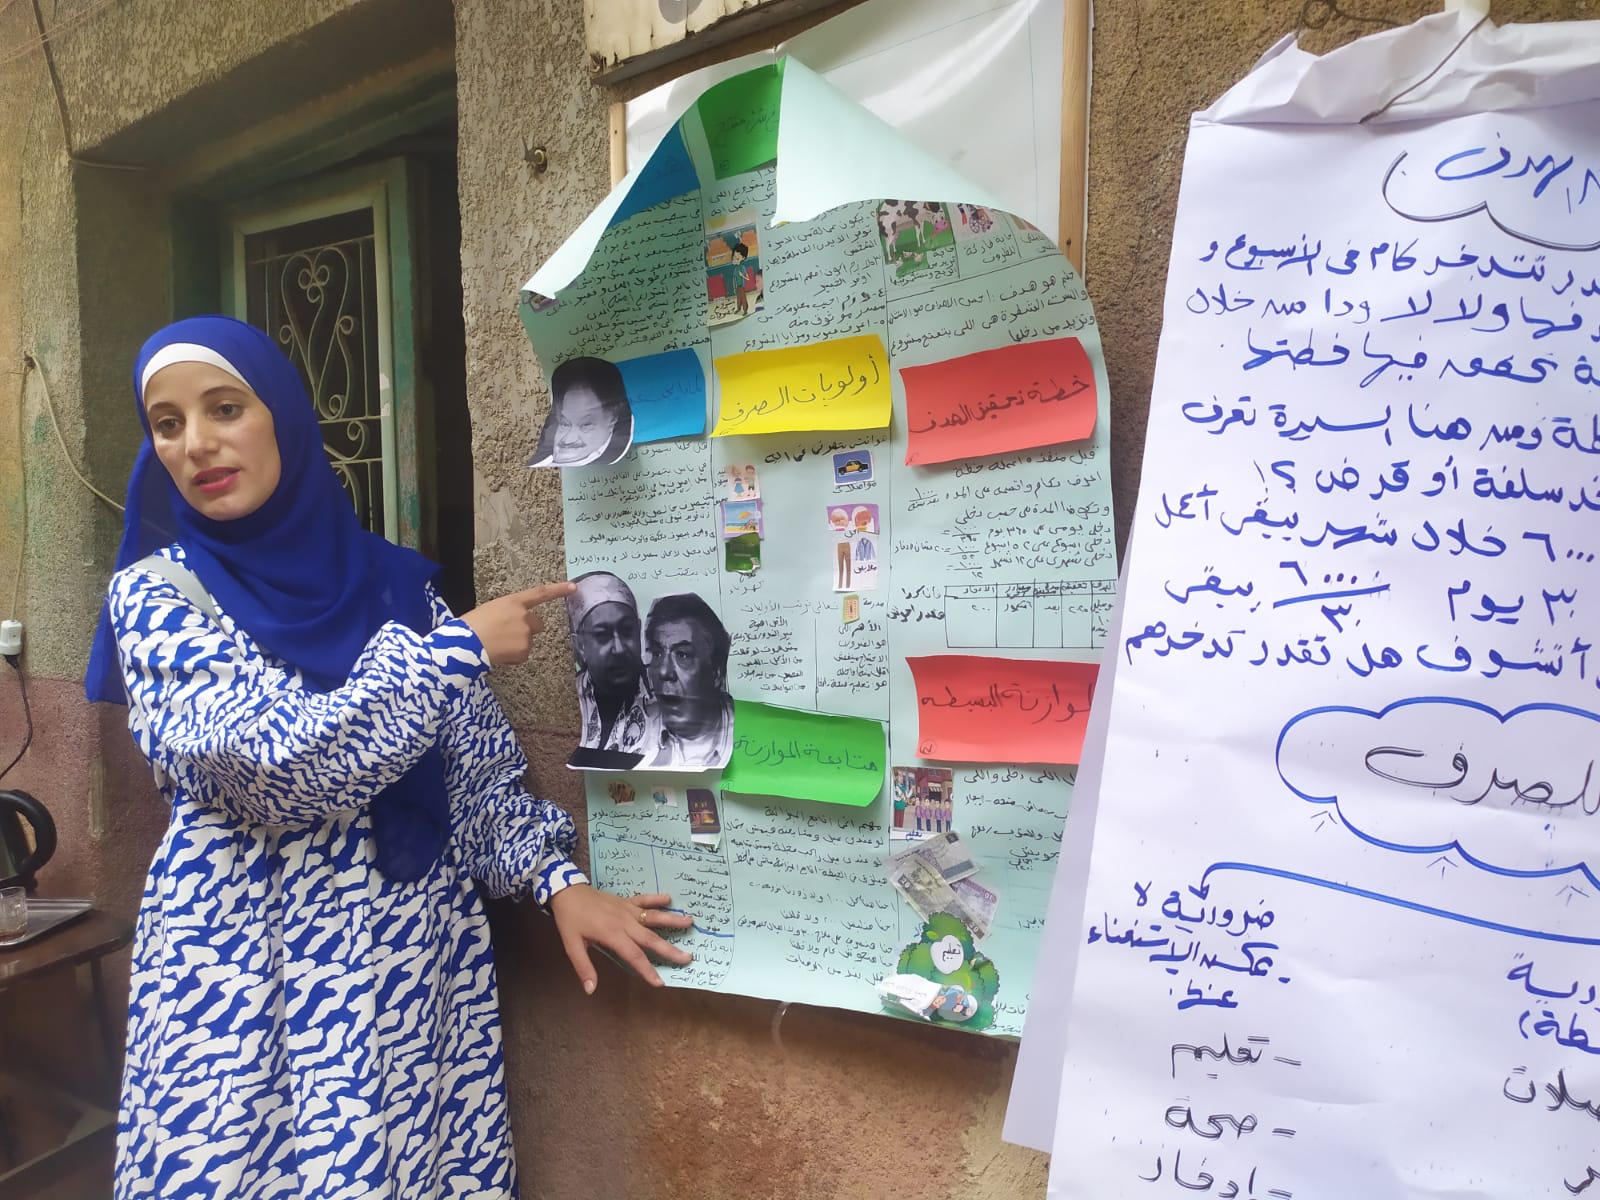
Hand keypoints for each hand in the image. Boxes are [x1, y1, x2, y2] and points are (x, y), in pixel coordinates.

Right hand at [461, 581, 574, 666]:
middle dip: (528, 629)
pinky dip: (513, 656)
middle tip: (507, 635)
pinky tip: (499, 653)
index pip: (540, 593)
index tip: (573, 587)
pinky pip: (522, 655)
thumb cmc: (470, 625)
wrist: (465, 644)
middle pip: (537, 624)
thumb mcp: (489, 610)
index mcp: (513, 602)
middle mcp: (524, 616)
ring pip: (527, 641)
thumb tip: (510, 623)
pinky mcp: (524, 650)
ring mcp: (526, 633)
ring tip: (496, 644)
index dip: (558, 590)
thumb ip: (507, 613)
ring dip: (517, 644)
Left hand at [548, 885, 694, 992]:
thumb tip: (591, 990)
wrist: (567, 892)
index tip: (660, 982)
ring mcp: (627, 910)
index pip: (634, 956)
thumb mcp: (572, 945)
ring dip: (672, 920)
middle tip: (688, 957)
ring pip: (653, 916)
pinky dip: (656, 898)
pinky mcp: (626, 901)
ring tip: (690, 922)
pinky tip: (670, 898)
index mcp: (612, 934)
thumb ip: (584, 967)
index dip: (647, 970)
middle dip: (669, 950)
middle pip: (650, 939)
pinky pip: (644, 900)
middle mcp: (625, 922)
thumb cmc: (570, 920)